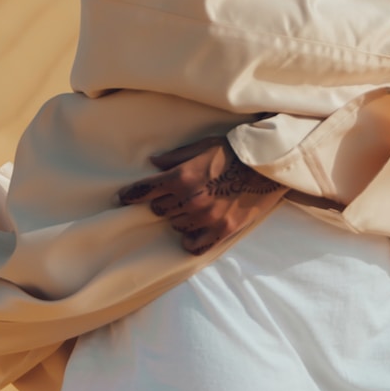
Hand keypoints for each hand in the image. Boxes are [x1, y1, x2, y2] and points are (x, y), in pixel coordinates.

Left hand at [114, 136, 283, 254]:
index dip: (130, 195)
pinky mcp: (222, 230)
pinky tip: (193, 233)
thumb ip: (176, 157)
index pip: (146, 191)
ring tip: (192, 208)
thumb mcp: (203, 146)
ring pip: (176, 226)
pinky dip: (190, 241)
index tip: (121, 198)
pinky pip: (195, 245)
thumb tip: (153, 163)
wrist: (268, 165)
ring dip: (178, 218)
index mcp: (183, 177)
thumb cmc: (235, 151)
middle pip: (159, 210)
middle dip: (162, 203)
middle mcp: (191, 199)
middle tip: (173, 196)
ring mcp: (207, 217)